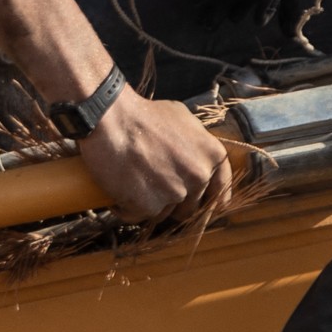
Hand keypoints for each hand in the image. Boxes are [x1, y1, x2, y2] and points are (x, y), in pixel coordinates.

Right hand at [81, 89, 237, 224]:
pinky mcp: (148, 205)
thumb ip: (197, 145)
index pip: (220, 193)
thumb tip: (198, 159)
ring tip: (133, 182)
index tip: (196, 205)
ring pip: (163, 214)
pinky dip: (127, 208)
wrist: (110, 119)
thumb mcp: (183, 119)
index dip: (207, 202)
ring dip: (149, 205)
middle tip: (154, 187)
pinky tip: (119, 189)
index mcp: (213, 156)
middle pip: (190, 208)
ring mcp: (174, 193)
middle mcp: (198, 177)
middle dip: (173, 203)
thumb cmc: (143, 115)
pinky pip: (138, 216)